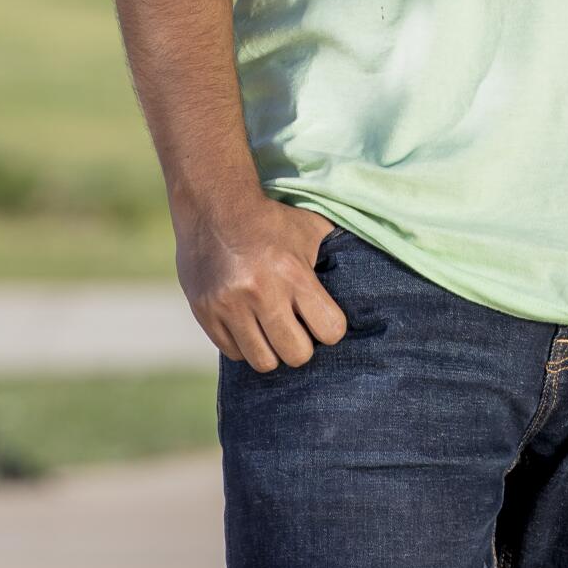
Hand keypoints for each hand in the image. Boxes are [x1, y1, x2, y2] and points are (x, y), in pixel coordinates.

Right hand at [175, 188, 346, 369]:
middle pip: (296, 355)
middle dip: (301, 345)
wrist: (214, 205)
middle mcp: (261, 292)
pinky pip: (233, 353)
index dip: (331, 328)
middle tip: (296, 329)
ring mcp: (229, 306)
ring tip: (271, 328)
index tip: (323, 318)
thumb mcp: (310, 230)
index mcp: (293, 272)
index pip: (330, 330)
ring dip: (271, 349)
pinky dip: (243, 344)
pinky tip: (247, 322)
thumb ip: (334, 257)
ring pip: (263, 361)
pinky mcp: (205, 313)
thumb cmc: (271, 221)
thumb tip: (363, 281)